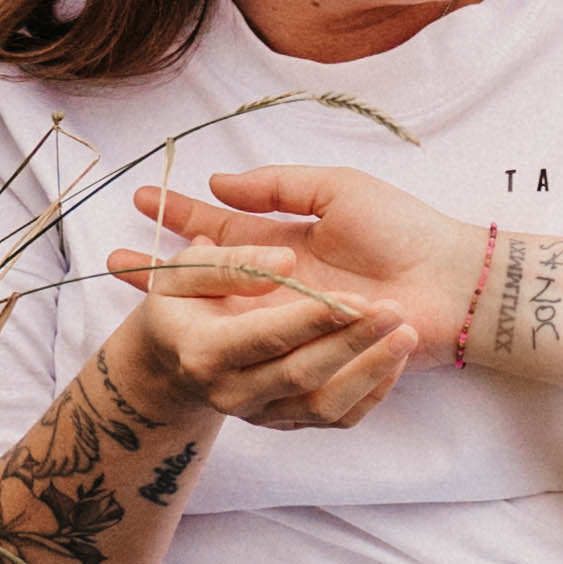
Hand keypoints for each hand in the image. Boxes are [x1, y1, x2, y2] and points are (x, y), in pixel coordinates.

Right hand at [108, 261, 412, 432]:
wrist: (170, 354)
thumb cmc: (189, 294)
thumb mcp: (188, 269)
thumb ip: (230, 260)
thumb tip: (283, 263)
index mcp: (204, 349)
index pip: (263, 337)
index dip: (308, 319)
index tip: (351, 299)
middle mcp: (232, 391)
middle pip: (299, 373)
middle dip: (349, 342)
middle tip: (393, 310)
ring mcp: (265, 412)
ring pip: (324, 404)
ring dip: (370, 370)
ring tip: (406, 335)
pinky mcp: (292, 422)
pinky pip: (338, 418)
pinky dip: (372, 390)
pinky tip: (395, 356)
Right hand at [118, 165, 488, 354]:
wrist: (452, 282)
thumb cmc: (401, 230)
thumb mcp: (337, 192)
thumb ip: (276, 189)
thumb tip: (217, 184)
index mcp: (285, 251)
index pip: (217, 239)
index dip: (178, 223)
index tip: (138, 205)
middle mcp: (280, 299)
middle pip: (208, 288)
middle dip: (160, 273)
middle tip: (110, 263)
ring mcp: (290, 342)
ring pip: (226, 329)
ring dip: (192, 297)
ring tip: (138, 285)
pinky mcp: (310, 378)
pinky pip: (260, 364)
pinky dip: (236, 335)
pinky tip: (197, 330)